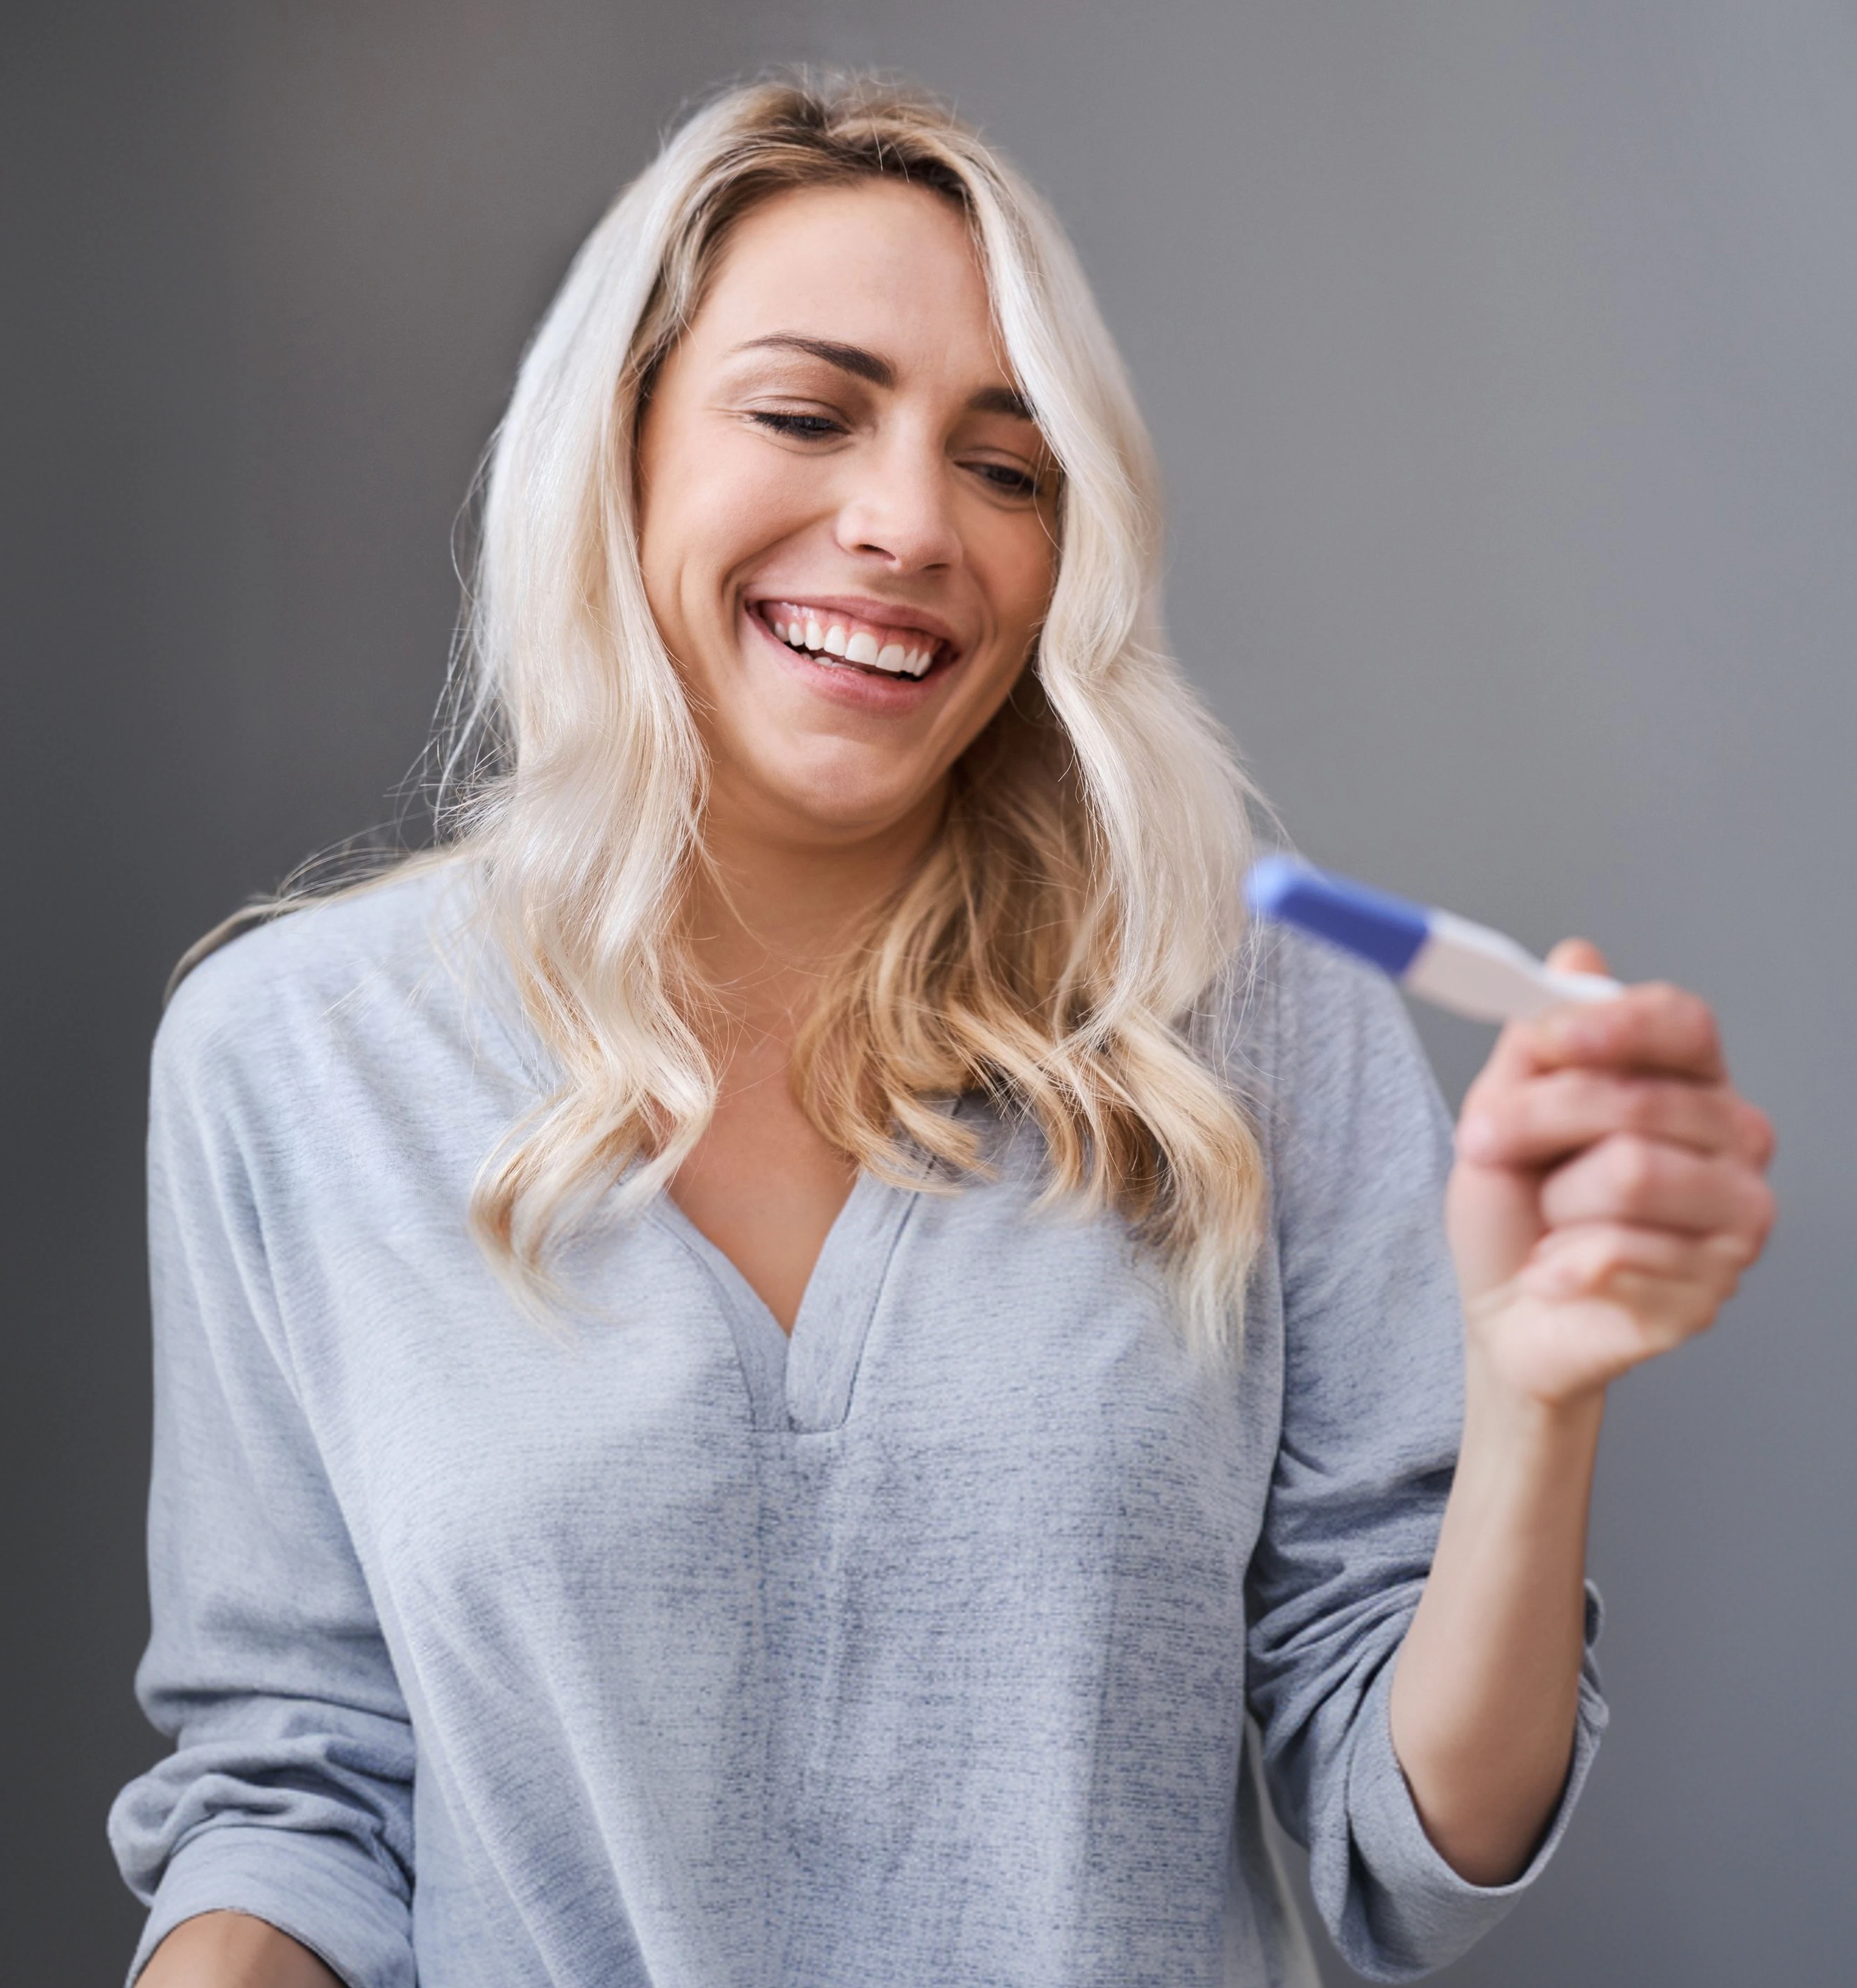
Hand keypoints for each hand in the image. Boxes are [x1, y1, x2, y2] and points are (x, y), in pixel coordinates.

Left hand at [1446, 941, 1775, 1409]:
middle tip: (1481, 1143)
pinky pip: (1619, 1251)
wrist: (1507, 1315)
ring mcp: (1736, 1215)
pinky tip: (1558, 1273)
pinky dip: (1560, 1264)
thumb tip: (1577, 956)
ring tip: (1549, 1224)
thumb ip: (1538, 1041)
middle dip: (1532, 1121)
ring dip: (1553, 1203)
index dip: (1617, 1023)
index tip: (1551, 1038)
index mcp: (1688, 1082)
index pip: (1683, 1022)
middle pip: (1635, 1099)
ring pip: (1630, 1173)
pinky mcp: (1714, 1285)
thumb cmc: (1513, 1212)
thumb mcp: (1502, 1111)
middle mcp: (1733, 1141)